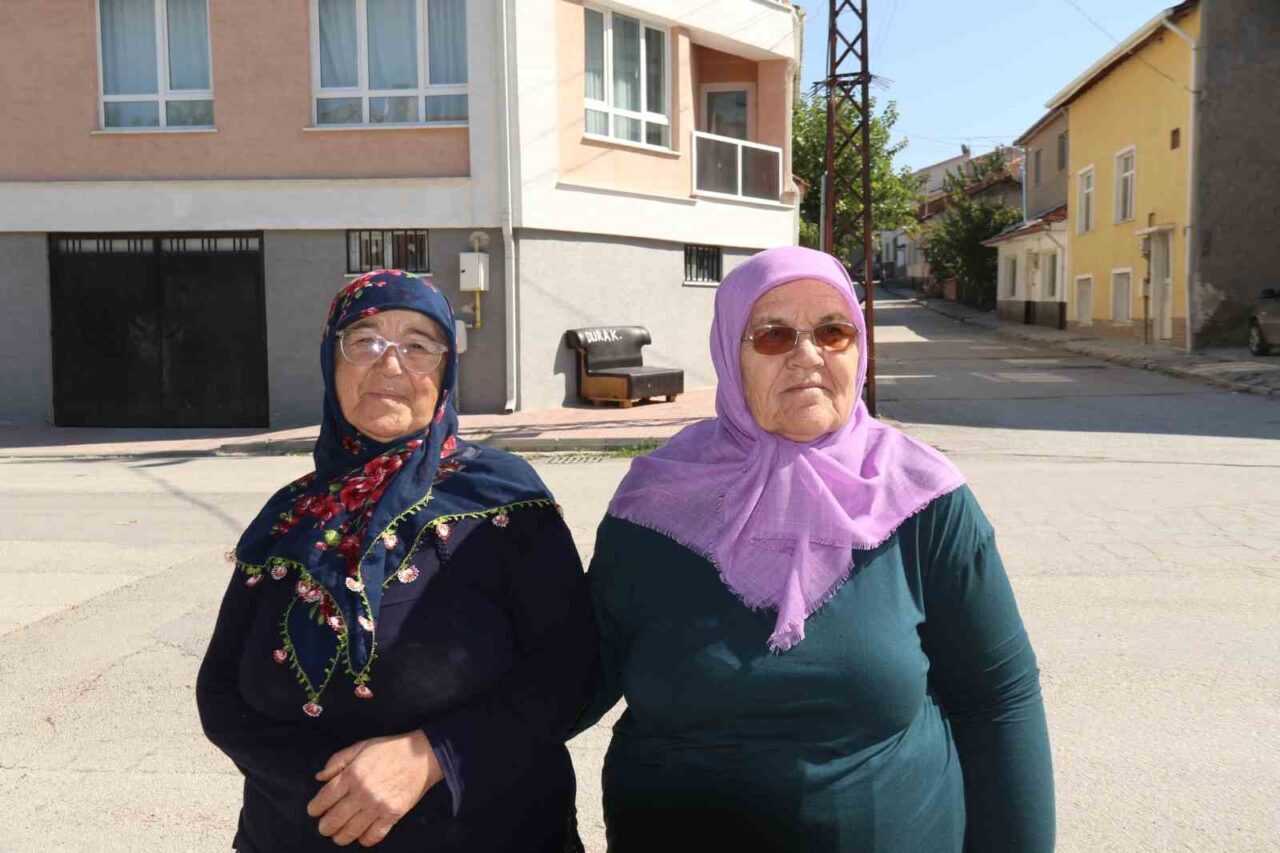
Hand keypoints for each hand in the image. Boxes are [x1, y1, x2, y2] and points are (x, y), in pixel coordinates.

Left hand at [307, 730, 444, 846]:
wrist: (422, 756)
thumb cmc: (390, 750)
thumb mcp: (361, 747)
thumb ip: (337, 761)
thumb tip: (320, 777)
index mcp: (352, 774)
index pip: (324, 799)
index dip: (315, 808)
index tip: (314, 811)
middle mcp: (362, 792)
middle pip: (334, 819)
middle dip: (325, 827)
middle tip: (325, 827)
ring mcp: (377, 806)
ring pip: (350, 832)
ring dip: (340, 837)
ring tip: (339, 835)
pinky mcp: (392, 815)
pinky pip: (373, 836)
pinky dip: (364, 839)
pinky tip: (362, 835)